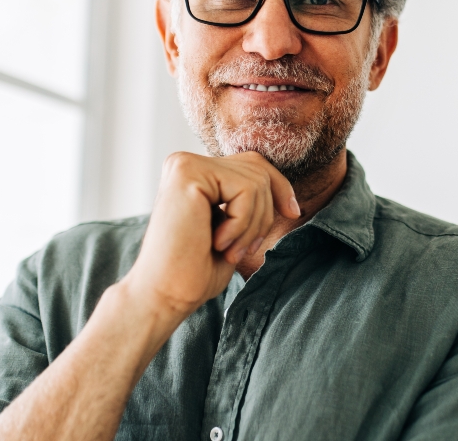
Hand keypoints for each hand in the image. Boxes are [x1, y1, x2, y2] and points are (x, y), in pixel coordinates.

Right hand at [121, 151, 300, 318]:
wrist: (165, 294)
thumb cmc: (196, 270)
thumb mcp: (232, 228)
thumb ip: (246, 201)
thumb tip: (284, 190)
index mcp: (195, 174)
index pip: (252, 164)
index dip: (280, 186)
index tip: (293, 212)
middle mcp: (185, 163)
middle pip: (257, 169)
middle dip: (264, 214)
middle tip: (242, 250)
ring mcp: (185, 164)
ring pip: (255, 181)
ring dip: (252, 226)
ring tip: (227, 251)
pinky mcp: (187, 173)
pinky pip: (244, 189)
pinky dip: (242, 223)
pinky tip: (217, 242)